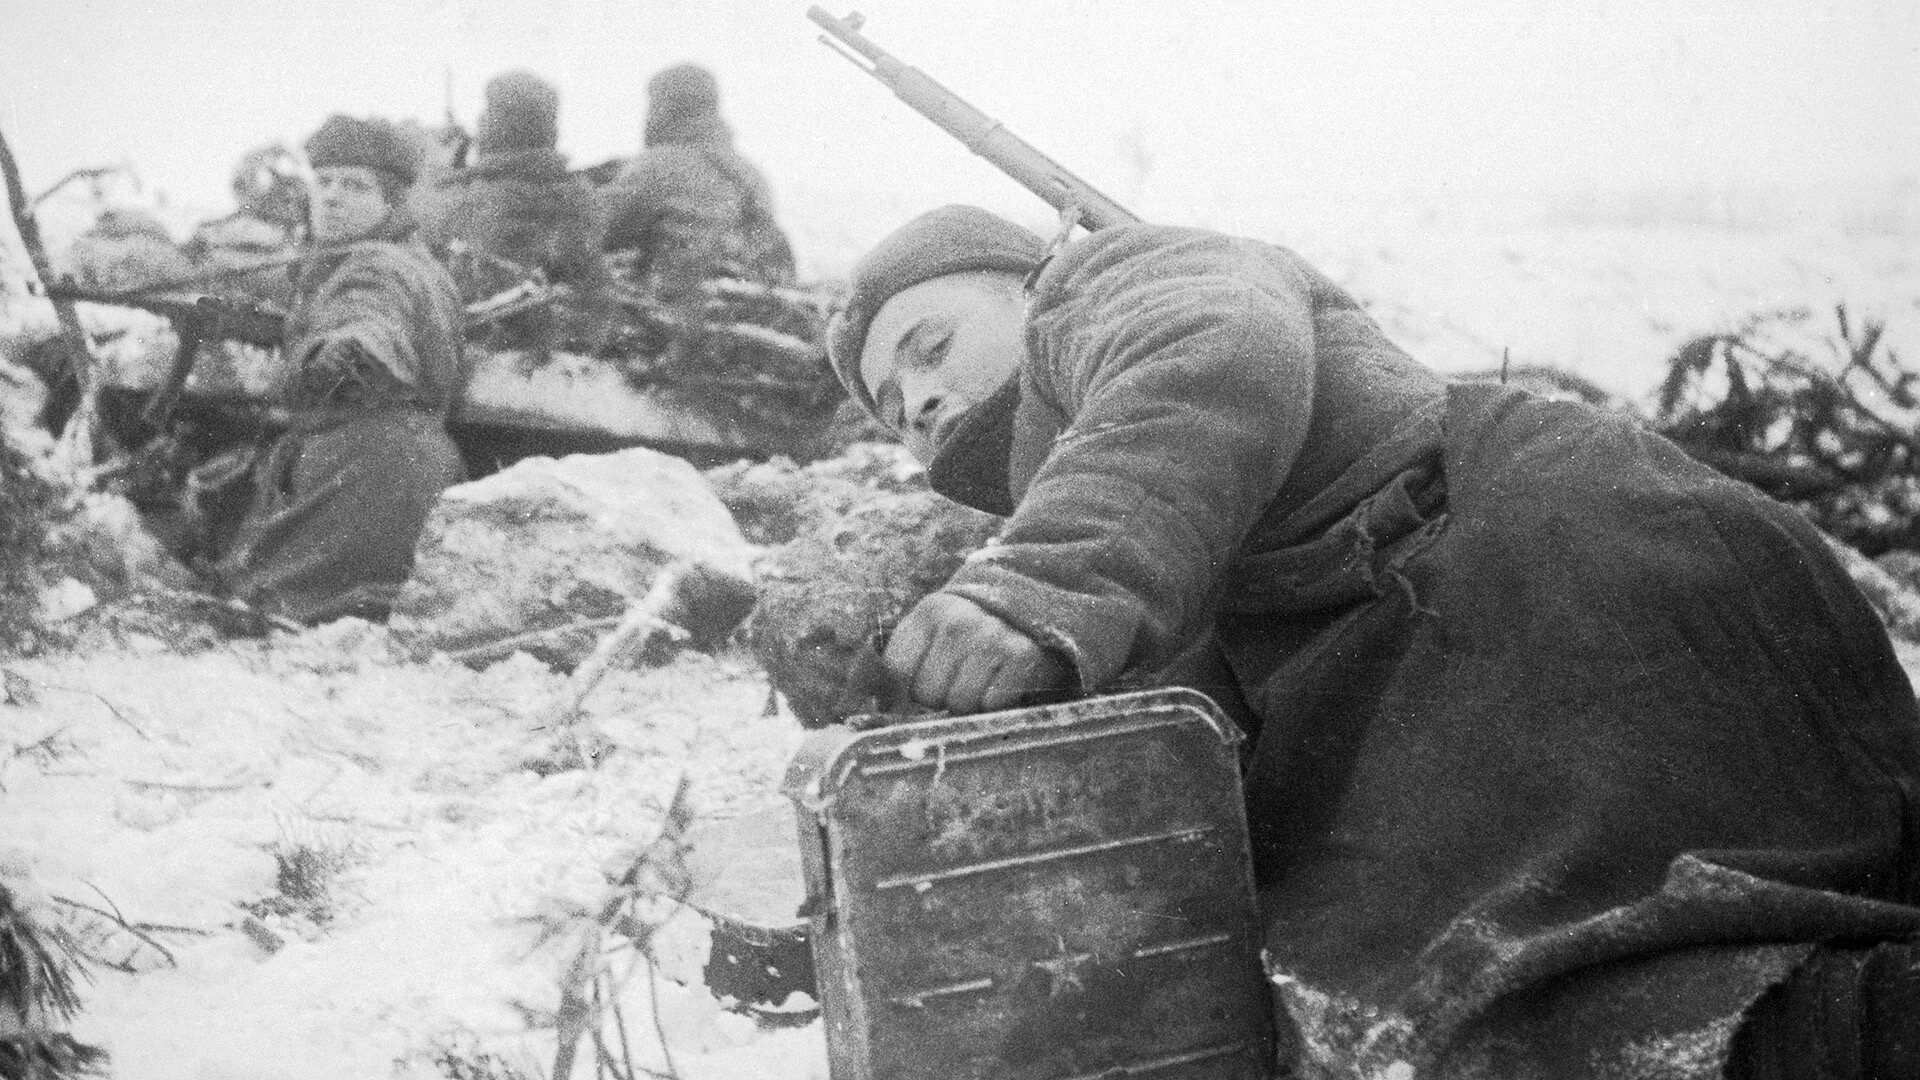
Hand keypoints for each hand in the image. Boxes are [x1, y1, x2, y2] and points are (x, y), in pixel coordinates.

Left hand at [884, 593, 1069, 713]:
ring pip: (961, 704)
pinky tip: (1001, 681)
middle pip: (929, 693)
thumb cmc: (967, 634)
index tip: (924, 680)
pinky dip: (996, 703)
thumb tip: (870, 708)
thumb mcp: (932, 633)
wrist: (1027, 613)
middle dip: (941, 696)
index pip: (898, 672)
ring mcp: (993, 637)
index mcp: (929, 612)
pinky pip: (993, 705)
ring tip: (980, 680)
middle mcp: (959, 622)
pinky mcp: (1023, 656)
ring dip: (969, 702)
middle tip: (958, 679)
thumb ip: (901, 663)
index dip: (909, 686)